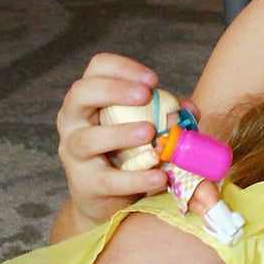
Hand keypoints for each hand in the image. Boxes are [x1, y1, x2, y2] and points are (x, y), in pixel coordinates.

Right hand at [55, 54, 174, 226]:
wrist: (107, 195)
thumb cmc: (126, 146)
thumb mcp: (144, 120)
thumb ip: (166, 111)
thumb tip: (191, 111)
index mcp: (89, 97)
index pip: (98, 67)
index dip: (124, 68)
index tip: (153, 80)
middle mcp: (73, 120)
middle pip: (81, 93)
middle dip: (114, 90)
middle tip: (145, 96)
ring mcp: (73, 152)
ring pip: (87, 139)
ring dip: (120, 133)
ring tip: (149, 133)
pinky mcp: (83, 184)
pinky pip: (107, 180)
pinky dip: (135, 178)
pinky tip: (158, 176)